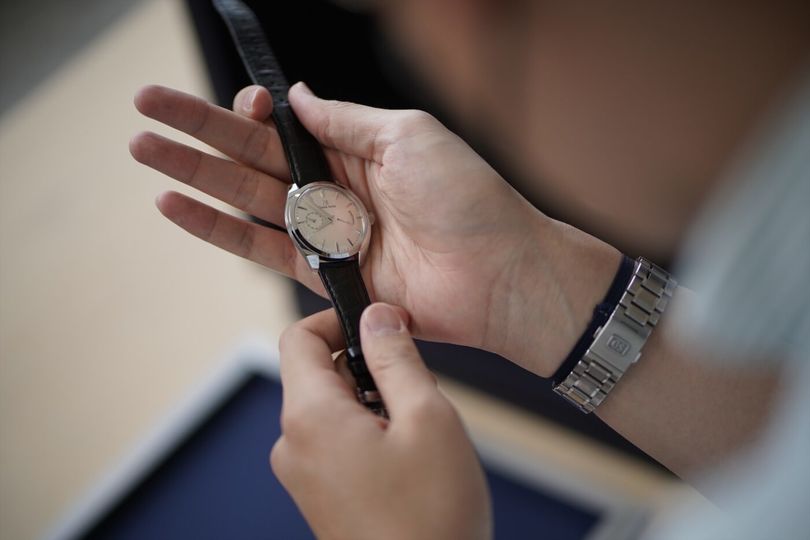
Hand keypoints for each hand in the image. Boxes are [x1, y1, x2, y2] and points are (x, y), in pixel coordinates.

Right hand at [130, 83, 618, 375]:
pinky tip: (177, 207)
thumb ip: (345, 120)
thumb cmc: (468, 198)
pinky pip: (259, 247)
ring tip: (145, 152)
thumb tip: (298, 96)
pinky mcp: (321, 274)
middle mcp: (336, 188)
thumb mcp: (408, 135)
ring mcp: (326, 232)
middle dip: (199, 132)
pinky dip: (217, 228)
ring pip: (245, 197)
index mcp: (357, 148)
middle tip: (145, 110)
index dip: (254, 110)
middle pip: (253, 154)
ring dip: (194, 175)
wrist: (499, 273)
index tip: (234, 99)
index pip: (288, 124)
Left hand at [273, 303, 490, 539]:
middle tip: (414, 389)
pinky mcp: (320, 496)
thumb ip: (396, 357)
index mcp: (310, 417)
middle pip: (317, 373)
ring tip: (415, 435)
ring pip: (332, 408)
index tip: (378, 323)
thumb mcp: (427, 417)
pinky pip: (336, 442)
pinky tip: (406, 461)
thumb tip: (377, 316)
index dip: (337, 319)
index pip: (297, 338)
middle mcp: (293, 445)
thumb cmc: (432, 518)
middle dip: (366, 368)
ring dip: (373, 403)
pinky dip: (368, 434)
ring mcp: (303, 475)